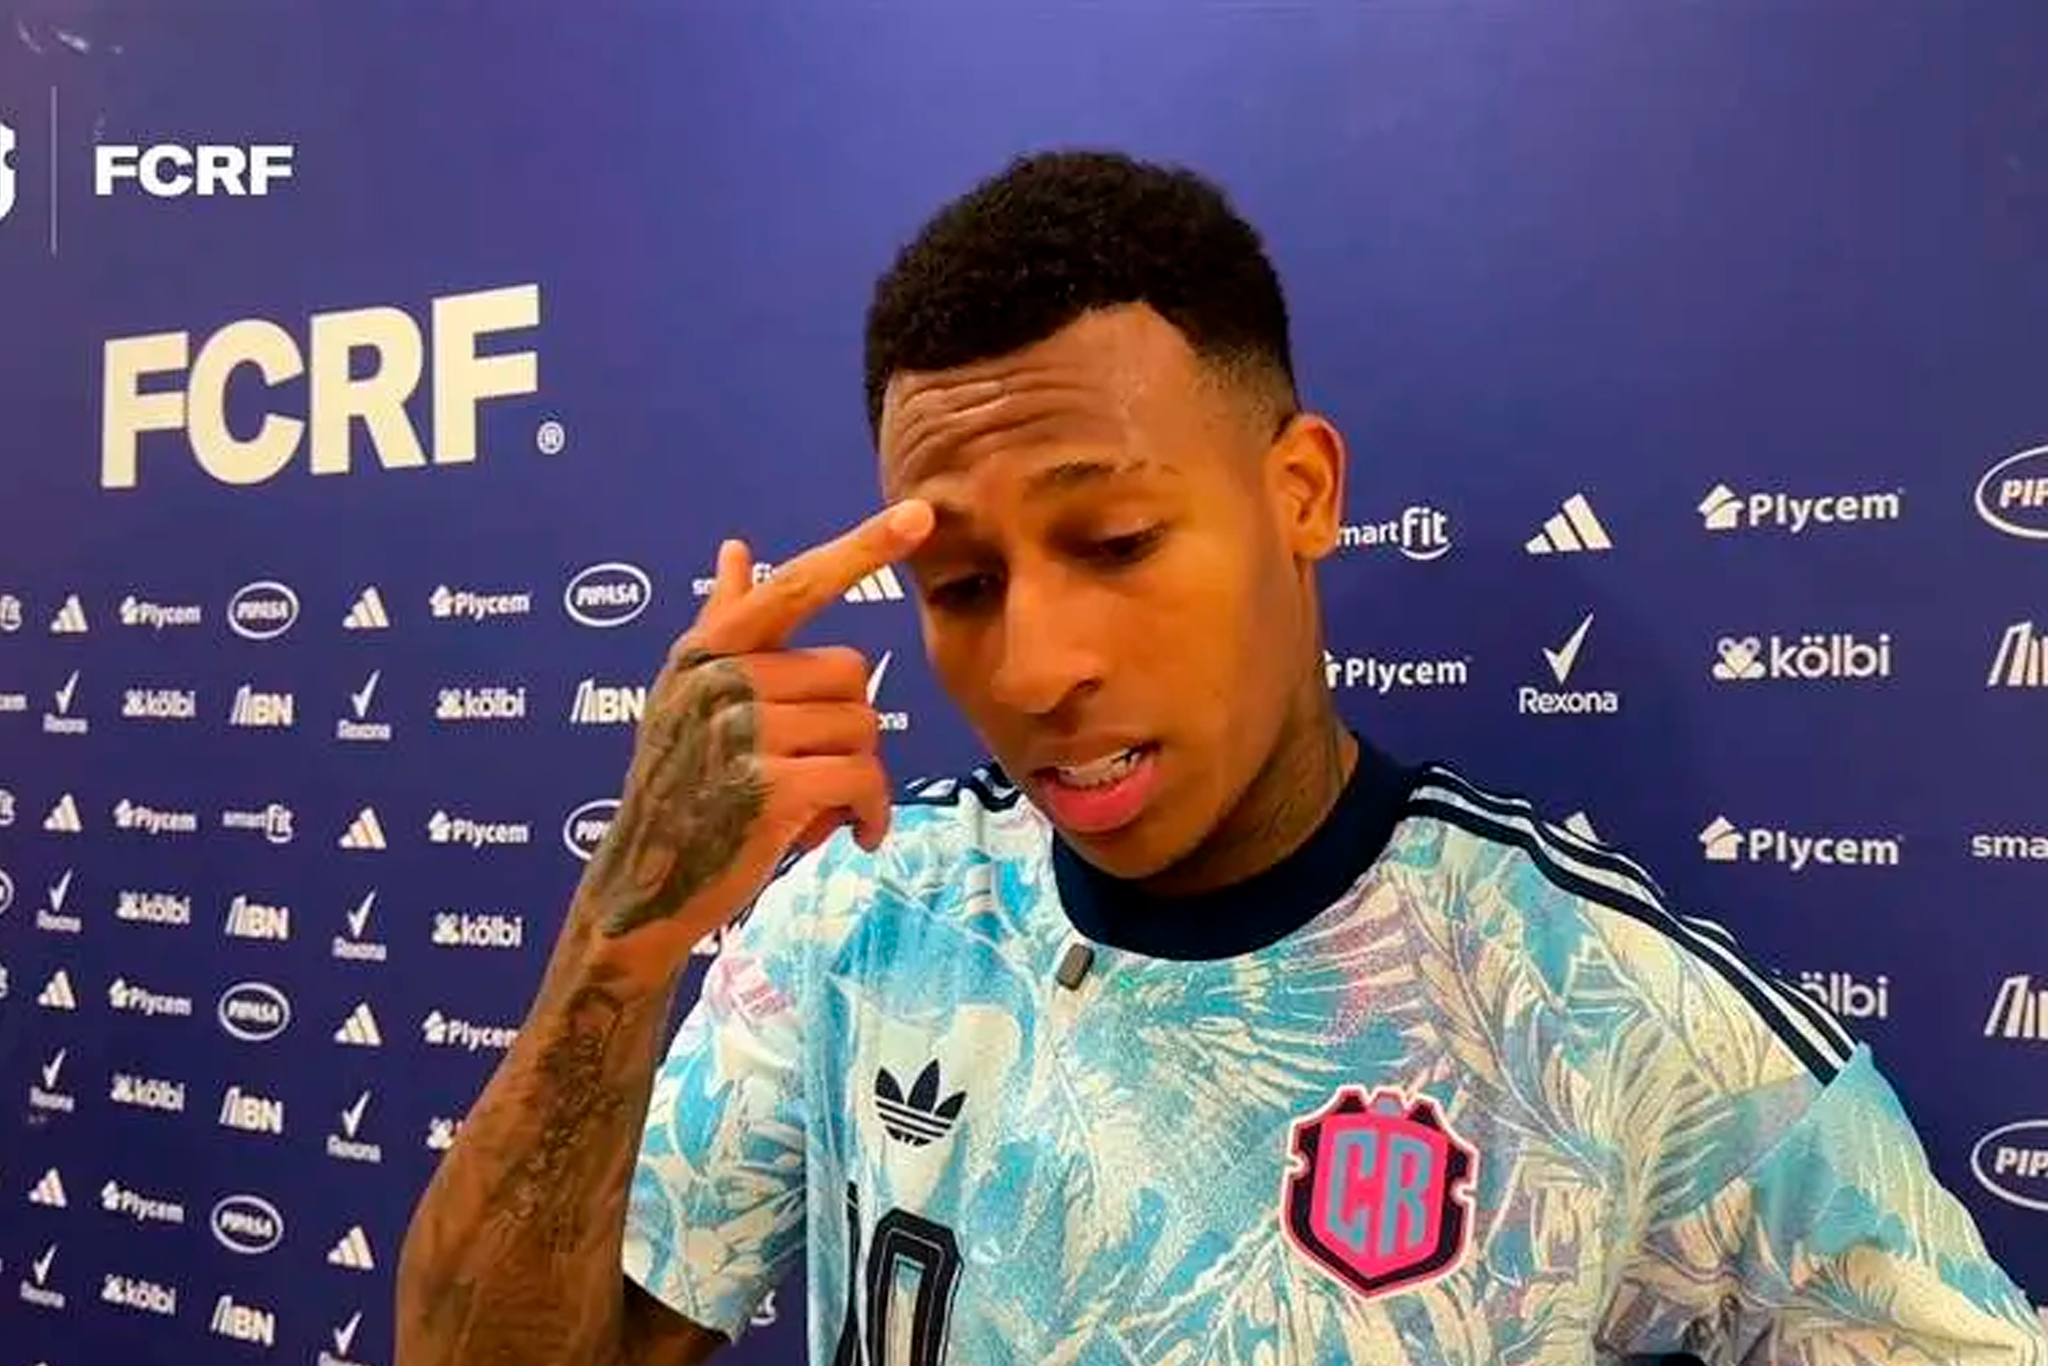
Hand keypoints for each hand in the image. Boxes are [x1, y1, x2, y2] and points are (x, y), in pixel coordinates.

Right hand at [575, 499, 934, 980]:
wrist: (644, 889)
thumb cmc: (679, 789)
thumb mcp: (686, 698)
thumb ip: (720, 623)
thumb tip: (738, 548)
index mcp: (708, 652)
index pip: (795, 588)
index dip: (860, 549)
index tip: (919, 515)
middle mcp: (721, 679)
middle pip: (851, 673)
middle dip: (847, 727)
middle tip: (810, 771)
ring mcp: (742, 731)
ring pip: (864, 728)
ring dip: (858, 777)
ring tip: (815, 807)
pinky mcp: (769, 787)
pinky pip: (864, 779)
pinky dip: (872, 814)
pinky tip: (854, 837)